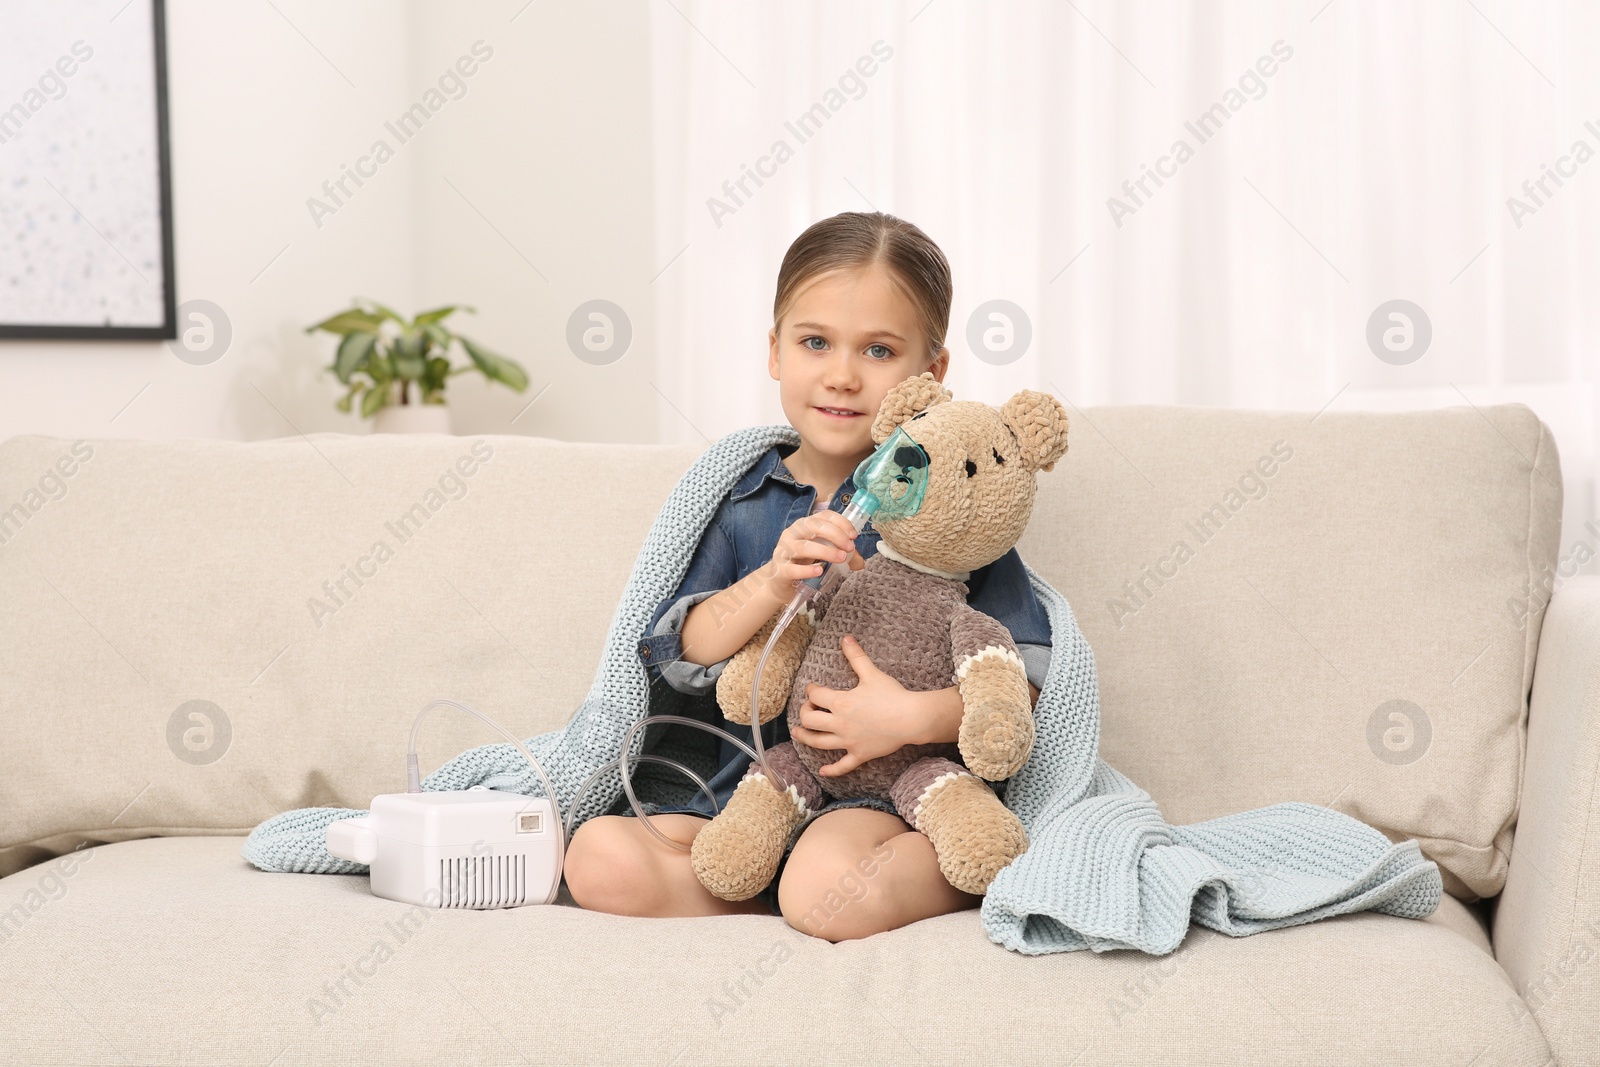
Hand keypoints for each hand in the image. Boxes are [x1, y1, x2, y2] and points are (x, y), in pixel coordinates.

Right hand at [755, 510, 863, 604]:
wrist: (779, 582)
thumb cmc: (803, 563)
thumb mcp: (823, 555)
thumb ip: (842, 555)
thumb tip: (860, 562)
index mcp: (805, 525)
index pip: (824, 516)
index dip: (841, 522)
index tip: (854, 535)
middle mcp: (793, 533)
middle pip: (814, 526)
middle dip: (836, 535)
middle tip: (850, 547)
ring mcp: (784, 550)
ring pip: (804, 546)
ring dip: (825, 551)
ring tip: (840, 558)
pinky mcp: (780, 569)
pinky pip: (793, 569)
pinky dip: (807, 570)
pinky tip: (819, 571)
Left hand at [790, 634, 928, 775]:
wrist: (912, 718)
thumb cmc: (892, 695)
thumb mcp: (872, 673)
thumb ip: (856, 656)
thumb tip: (846, 637)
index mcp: (840, 703)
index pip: (815, 696)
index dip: (811, 690)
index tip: (812, 688)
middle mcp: (840, 724)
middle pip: (810, 721)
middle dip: (804, 714)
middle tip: (807, 709)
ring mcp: (848, 741)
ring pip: (819, 743)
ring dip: (805, 738)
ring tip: (798, 733)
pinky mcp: (860, 754)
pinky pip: (842, 765)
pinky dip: (831, 770)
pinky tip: (822, 771)